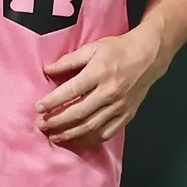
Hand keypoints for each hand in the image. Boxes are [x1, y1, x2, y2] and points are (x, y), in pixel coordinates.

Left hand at [35, 28, 164, 147]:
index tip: (38, 108)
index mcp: (99, 72)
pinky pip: (106, 133)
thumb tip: (47, 69)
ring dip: (70, 134)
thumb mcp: (92, 47)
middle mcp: (109, 92)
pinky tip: (78, 139)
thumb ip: (69, 60)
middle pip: (79, 113)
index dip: (52, 101)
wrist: (148, 56)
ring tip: (54, 136)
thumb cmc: (118, 49)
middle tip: (41, 125)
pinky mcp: (127, 115)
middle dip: (57, 121)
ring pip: (91, 127)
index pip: (71, 91)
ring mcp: (119, 106)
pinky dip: (90, 139)